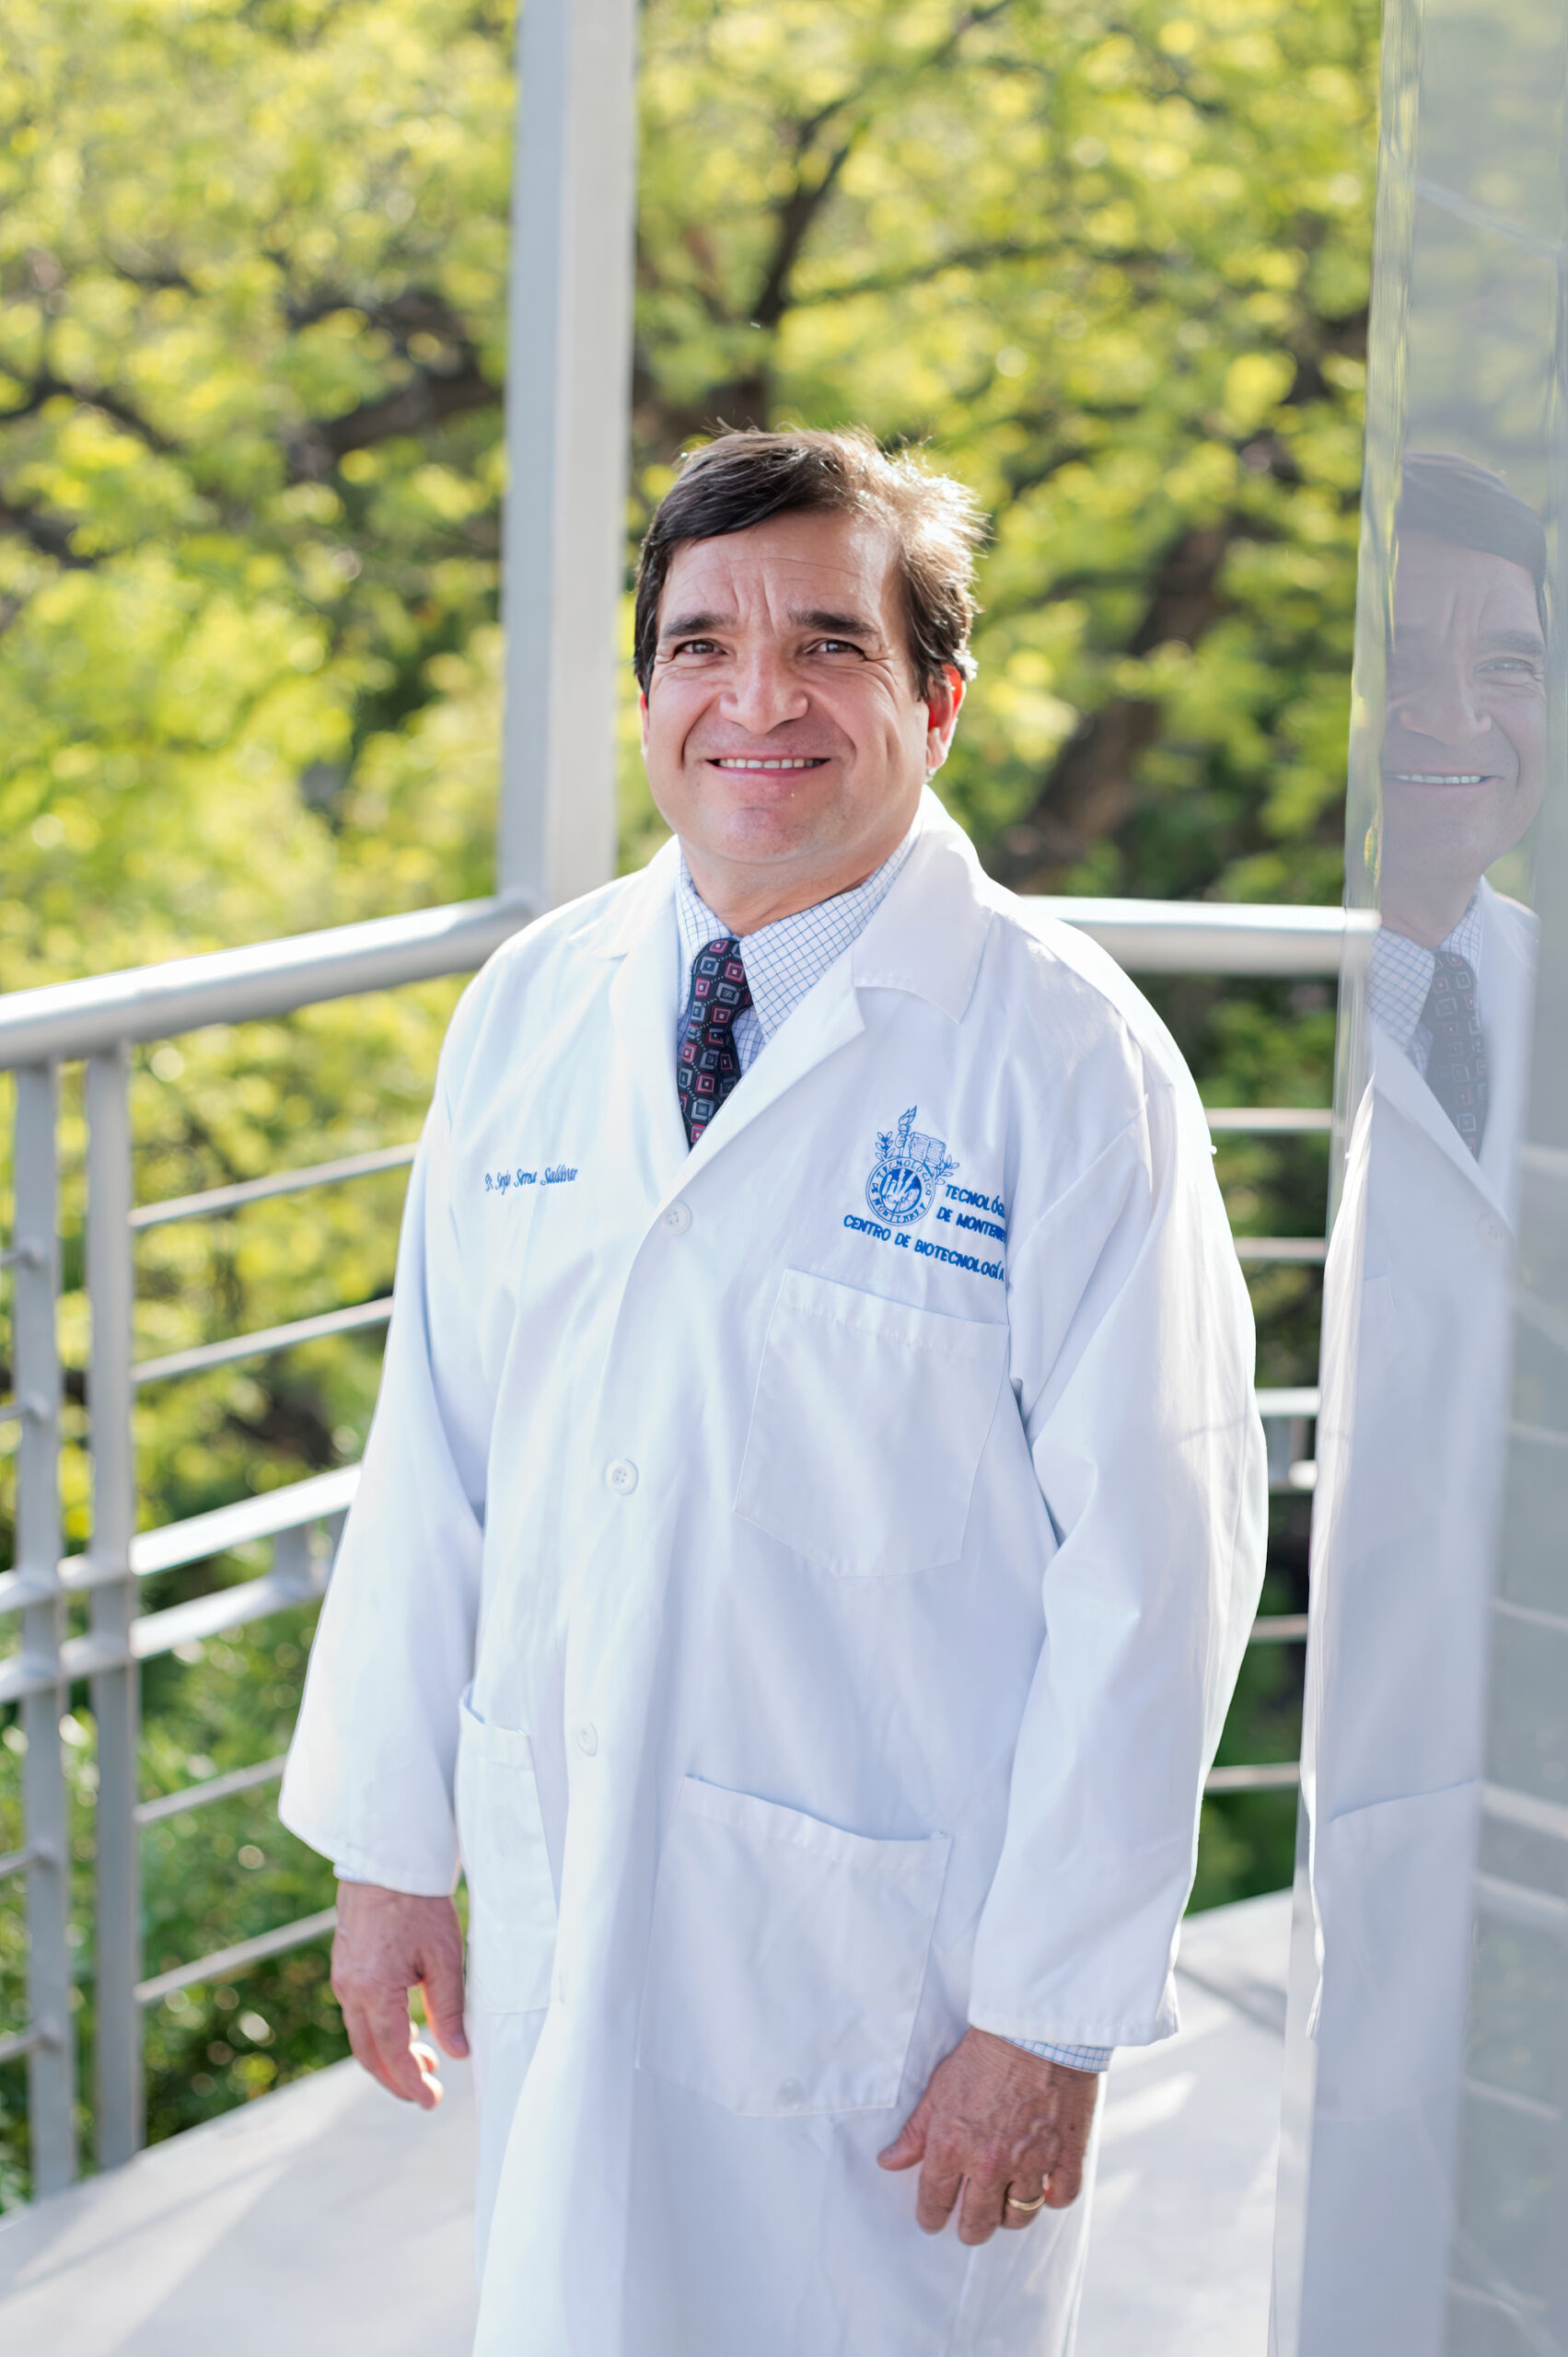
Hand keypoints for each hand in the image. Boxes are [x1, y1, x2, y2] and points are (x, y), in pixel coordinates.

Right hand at [330, 1881, 468, 2109]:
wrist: (387, 1859)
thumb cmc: (419, 1903)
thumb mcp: (443, 1957)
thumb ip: (449, 2009)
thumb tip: (458, 2053)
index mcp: (374, 1992)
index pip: (392, 2054)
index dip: (411, 2083)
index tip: (430, 2101)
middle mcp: (351, 1990)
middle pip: (370, 2054)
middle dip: (397, 2079)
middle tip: (427, 2093)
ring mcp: (344, 1978)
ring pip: (362, 2035)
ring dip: (390, 2055)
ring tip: (426, 2062)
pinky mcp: (346, 1966)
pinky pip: (360, 2012)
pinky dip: (381, 2031)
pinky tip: (408, 2030)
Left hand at [877, 2028, 1099, 2243]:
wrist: (1035, 2029)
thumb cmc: (984, 2053)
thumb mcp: (939, 2088)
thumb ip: (915, 2132)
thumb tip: (889, 2162)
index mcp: (953, 2147)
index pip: (934, 2202)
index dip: (930, 2217)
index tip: (931, 2221)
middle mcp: (990, 2164)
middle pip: (978, 2224)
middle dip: (970, 2228)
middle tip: (970, 2224)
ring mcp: (1031, 2164)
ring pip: (1018, 2217)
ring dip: (1010, 2215)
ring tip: (1005, 2206)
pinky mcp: (1066, 2156)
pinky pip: (1061, 2198)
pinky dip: (1053, 2198)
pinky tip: (1045, 2189)